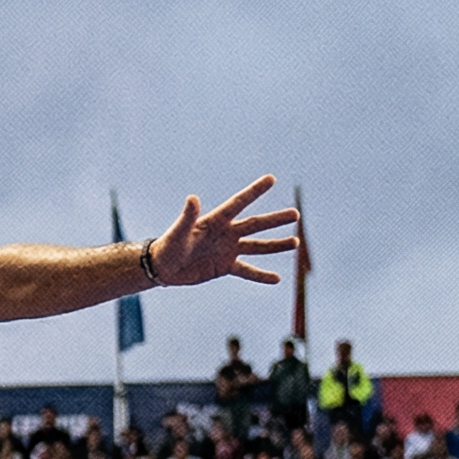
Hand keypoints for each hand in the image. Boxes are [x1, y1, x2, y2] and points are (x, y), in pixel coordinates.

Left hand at [148, 174, 299, 286]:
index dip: (254, 191)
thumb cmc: (168, 246)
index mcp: (216, 221)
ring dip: (276, 245)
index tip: (271, 179)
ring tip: (296, 242)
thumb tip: (192, 198)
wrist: (162, 267)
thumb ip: (187, 216)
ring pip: (256, 246)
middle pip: (255, 224)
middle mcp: (226, 233)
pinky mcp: (225, 267)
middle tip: (295, 214)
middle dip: (275, 220)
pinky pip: (247, 270)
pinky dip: (260, 275)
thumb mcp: (178, 232)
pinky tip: (277, 279)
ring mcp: (228, 250)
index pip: (239, 203)